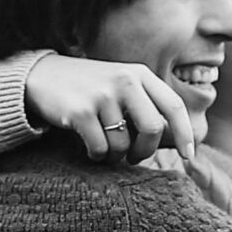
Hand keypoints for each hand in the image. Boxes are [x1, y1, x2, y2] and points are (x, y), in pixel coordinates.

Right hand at [22, 54, 195, 167]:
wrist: (41, 76)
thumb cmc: (89, 88)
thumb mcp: (122, 85)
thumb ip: (146, 104)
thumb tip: (176, 140)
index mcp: (140, 74)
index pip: (173, 106)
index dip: (185, 134)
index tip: (189, 157)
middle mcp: (124, 80)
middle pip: (153, 129)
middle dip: (145, 151)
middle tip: (134, 157)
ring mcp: (102, 95)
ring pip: (123, 144)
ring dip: (116, 156)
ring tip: (105, 147)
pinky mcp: (80, 111)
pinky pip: (100, 149)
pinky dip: (97, 156)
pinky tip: (90, 147)